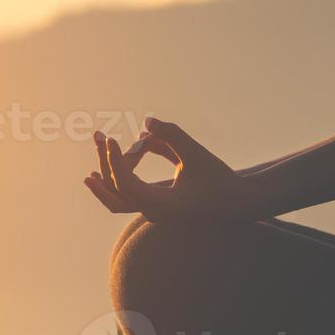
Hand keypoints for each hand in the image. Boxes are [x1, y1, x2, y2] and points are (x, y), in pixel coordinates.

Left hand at [84, 118, 258, 221]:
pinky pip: (127, 196)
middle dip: (105, 162)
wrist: (237, 203)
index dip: (115, 159)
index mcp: (162, 204)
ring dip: (105, 174)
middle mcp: (153, 212)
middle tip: (99, 135)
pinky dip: (116, 180)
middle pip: (116, 191)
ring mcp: (153, 212)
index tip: (114, 138)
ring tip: (96, 149)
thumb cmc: (219, 179)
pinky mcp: (157, 206)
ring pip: (117, 198)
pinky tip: (108, 163)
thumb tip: (146, 121)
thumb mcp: (196, 154)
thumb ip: (172, 135)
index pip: (125, 184)